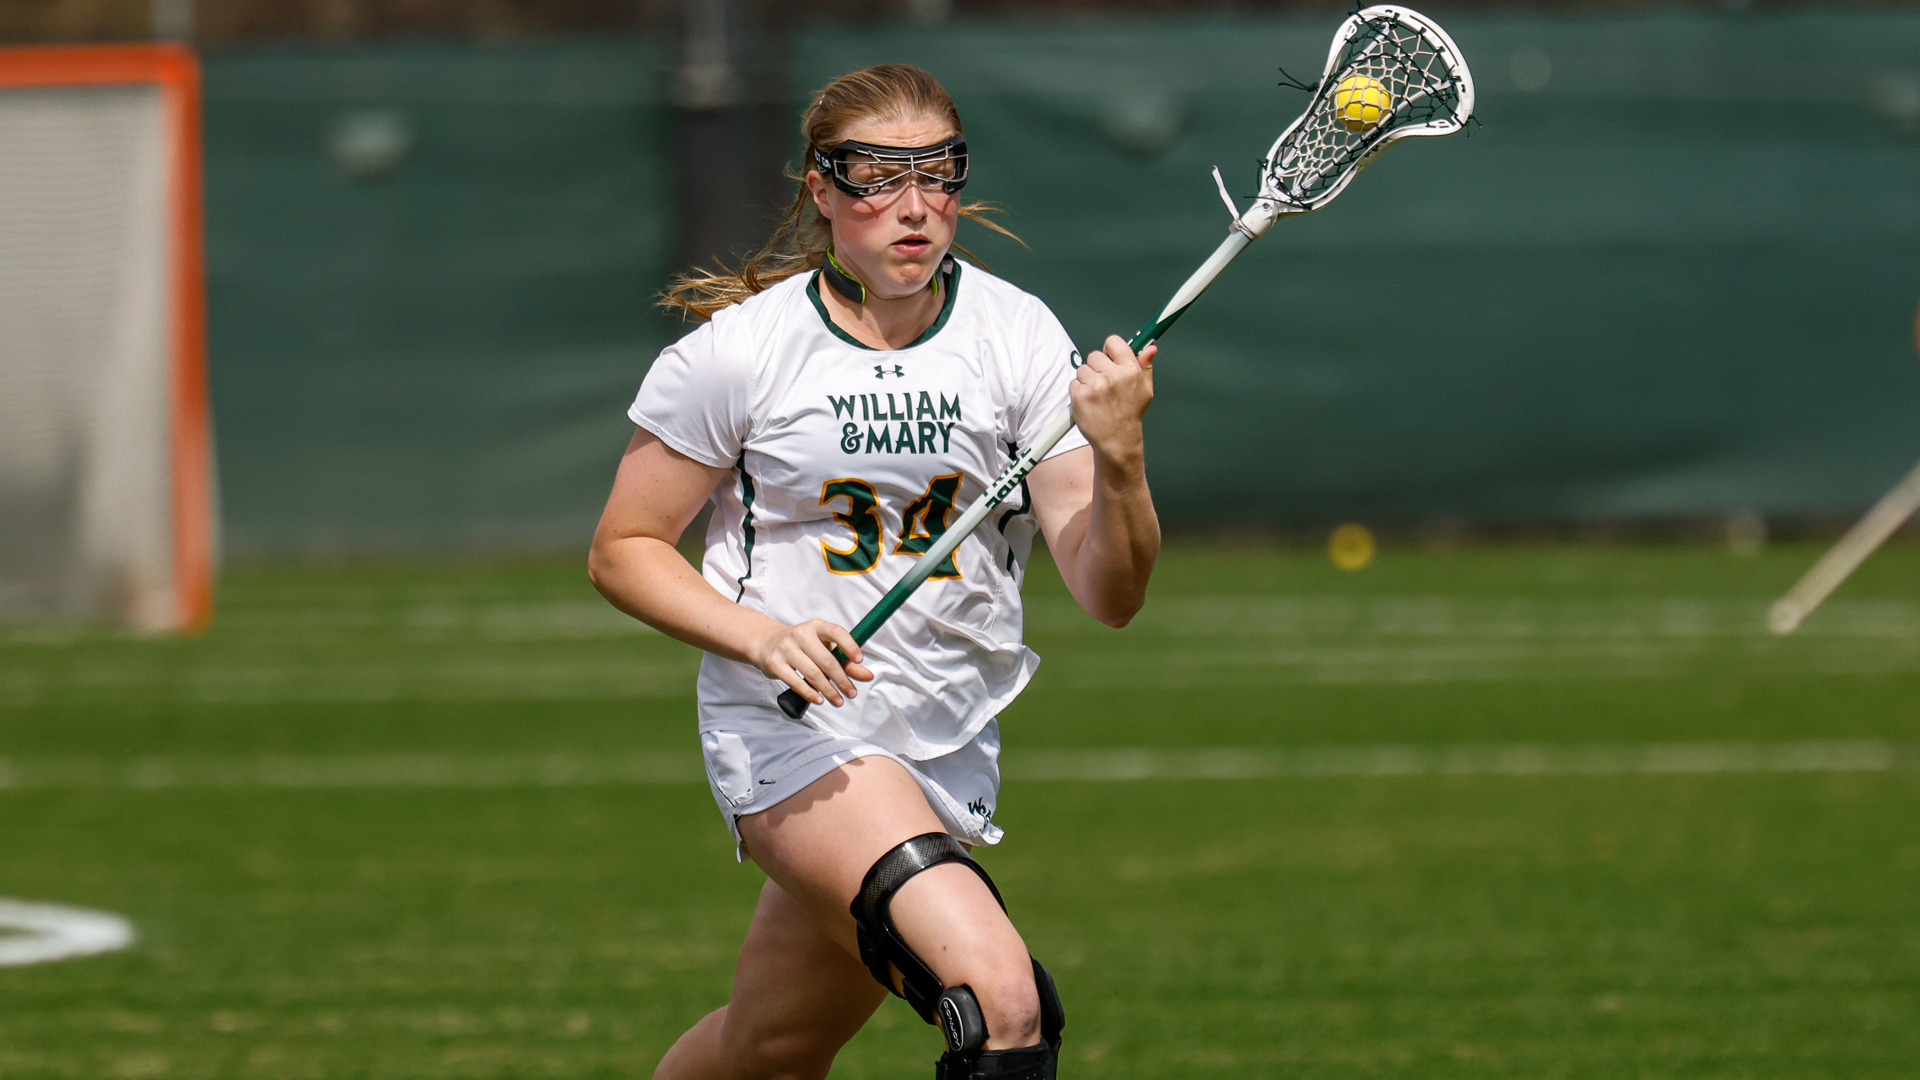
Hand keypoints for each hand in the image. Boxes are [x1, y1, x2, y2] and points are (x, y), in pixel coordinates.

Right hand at [750, 619, 873, 707]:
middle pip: (826, 660)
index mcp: (816, 626)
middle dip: (842, 680)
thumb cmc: (801, 646)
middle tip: (851, 693)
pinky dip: (809, 693)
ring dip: (828, 690)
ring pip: (812, 673)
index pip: (836, 632)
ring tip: (838, 700)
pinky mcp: (774, 663)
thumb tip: (867, 676)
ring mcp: (786, 648)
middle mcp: (801, 634)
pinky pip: (795, 681)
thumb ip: (845, 661)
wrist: (766, 643)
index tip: (860, 660)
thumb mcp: (822, 647)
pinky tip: (819, 700)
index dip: (849, 646)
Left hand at [1070, 335, 1156, 470]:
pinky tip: (1090, 402)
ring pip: (1082, 369)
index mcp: (1130, 370)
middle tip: (1105, 384)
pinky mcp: (1080, 396)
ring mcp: (1095, 386)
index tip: (1110, 358)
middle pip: (1094, 355)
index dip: (1110, 350)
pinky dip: (1079, 391)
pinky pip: (1074, 383)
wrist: (1116, 440)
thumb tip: (1150, 348)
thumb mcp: (1145, 390)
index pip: (1113, 342)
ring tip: (1098, 395)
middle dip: (1097, 367)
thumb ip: (1146, 366)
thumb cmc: (1131, 414)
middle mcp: (1113, 376)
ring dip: (1087, 380)